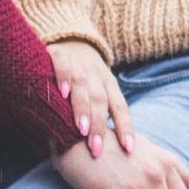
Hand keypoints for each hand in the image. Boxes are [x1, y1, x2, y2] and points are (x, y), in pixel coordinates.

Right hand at [51, 40, 133, 157]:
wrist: (67, 37)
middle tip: (97, 150)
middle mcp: (97, 75)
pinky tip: (62, 93)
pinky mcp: (59, 54)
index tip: (129, 150)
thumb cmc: (81, 75)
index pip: (121, 108)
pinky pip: (63, 66)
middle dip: (100, 127)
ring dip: (83, 109)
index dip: (126, 128)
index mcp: (109, 84)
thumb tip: (103, 151)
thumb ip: (97, 114)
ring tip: (82, 130)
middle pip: (102, 101)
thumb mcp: (94, 90)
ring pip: (84, 86)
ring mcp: (79, 64)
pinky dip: (63, 78)